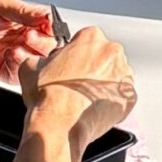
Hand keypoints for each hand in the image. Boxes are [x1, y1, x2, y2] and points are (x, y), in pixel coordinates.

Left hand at [0, 0, 58, 84]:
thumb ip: (24, 10)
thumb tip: (47, 14)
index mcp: (26, 21)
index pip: (50, 29)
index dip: (50, 30)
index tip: (44, 27)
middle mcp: (24, 39)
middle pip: (48, 48)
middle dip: (42, 44)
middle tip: (28, 37)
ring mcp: (16, 55)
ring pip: (38, 63)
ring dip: (31, 56)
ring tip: (17, 47)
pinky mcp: (5, 71)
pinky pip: (20, 75)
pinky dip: (19, 67)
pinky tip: (10, 56)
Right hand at [19, 27, 136, 153]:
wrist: (60, 124)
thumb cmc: (49, 96)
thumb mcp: (31, 67)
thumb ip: (42, 59)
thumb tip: (42, 63)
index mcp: (91, 37)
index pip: (85, 40)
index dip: (75, 55)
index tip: (70, 65)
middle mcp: (112, 52)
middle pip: (103, 56)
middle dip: (92, 68)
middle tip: (76, 84)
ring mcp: (124, 74)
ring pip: (114, 76)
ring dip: (102, 84)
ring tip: (84, 99)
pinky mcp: (130, 97)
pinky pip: (121, 96)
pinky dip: (110, 101)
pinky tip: (94, 108)